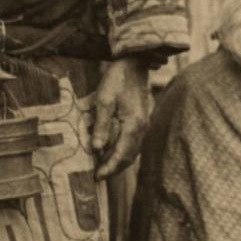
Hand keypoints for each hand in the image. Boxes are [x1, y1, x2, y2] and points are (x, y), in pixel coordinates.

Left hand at [91, 56, 150, 178]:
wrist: (134, 64)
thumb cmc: (117, 79)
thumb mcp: (104, 99)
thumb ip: (102, 125)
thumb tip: (97, 148)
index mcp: (133, 124)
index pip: (122, 154)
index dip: (109, 167)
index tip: (97, 176)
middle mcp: (142, 128)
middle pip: (129, 156)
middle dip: (114, 168)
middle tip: (98, 176)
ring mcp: (143, 125)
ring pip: (133, 151)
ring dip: (119, 161)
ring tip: (103, 167)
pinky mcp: (141, 121)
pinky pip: (133, 143)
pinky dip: (123, 151)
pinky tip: (111, 151)